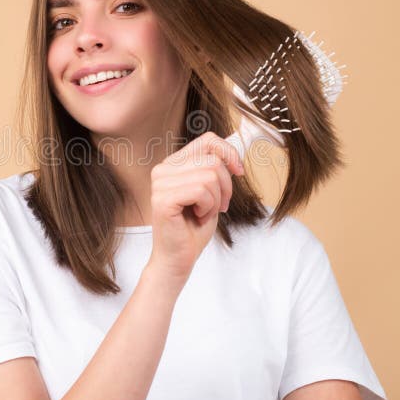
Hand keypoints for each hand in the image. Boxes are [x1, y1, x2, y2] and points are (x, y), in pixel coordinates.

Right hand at [147, 131, 244, 288]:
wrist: (178, 258)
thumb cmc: (193, 228)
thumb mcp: (211, 192)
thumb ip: (216, 169)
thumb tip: (234, 146)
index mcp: (173, 164)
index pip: (207, 140)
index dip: (229, 153)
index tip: (239, 171)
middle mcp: (163, 169)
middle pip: (212, 160)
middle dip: (225, 187)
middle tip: (218, 206)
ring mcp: (160, 183)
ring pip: (209, 176)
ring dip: (216, 200)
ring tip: (203, 213)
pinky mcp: (163, 199)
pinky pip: (201, 190)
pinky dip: (208, 207)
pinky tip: (197, 216)